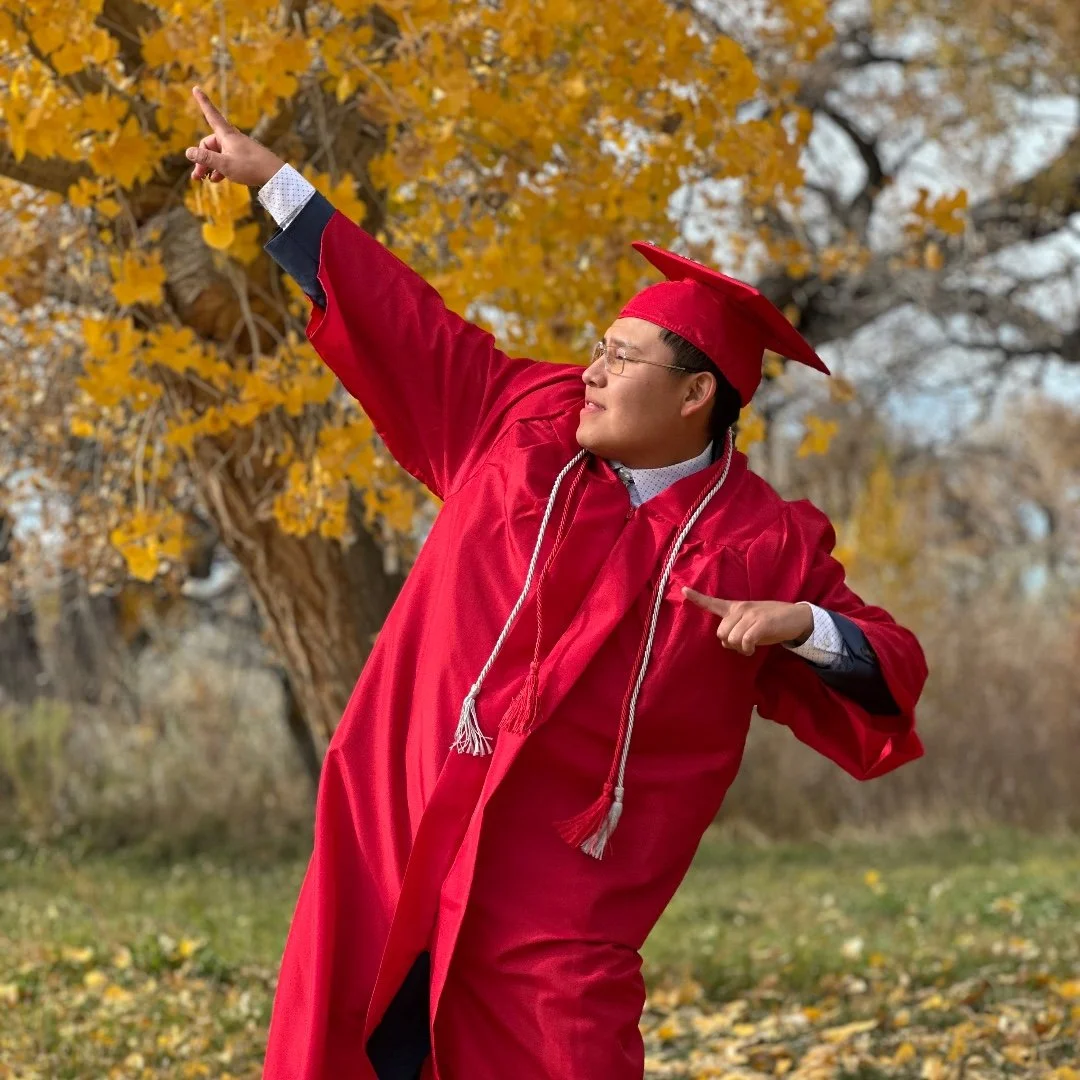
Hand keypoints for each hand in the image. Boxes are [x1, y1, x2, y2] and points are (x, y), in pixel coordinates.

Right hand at [185, 86, 284, 186]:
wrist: (276, 175)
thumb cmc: (251, 168)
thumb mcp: (225, 164)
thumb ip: (206, 159)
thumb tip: (188, 152)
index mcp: (226, 134)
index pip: (211, 114)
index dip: (203, 102)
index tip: (196, 88)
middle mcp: (232, 138)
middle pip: (210, 144)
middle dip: (201, 159)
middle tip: (196, 176)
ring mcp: (238, 148)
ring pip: (218, 154)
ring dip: (209, 166)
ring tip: (203, 179)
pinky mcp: (245, 158)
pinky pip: (227, 160)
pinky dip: (220, 168)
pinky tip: (217, 179)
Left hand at [681, 589, 812, 655]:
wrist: (796, 617)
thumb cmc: (771, 622)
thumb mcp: (751, 621)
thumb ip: (736, 627)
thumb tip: (726, 641)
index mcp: (736, 607)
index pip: (713, 602)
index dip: (697, 598)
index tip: (683, 590)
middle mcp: (740, 609)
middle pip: (721, 633)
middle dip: (730, 643)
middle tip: (743, 644)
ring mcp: (751, 615)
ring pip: (731, 638)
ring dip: (739, 648)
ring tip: (750, 646)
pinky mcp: (761, 623)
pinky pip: (744, 641)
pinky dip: (746, 649)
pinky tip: (752, 649)